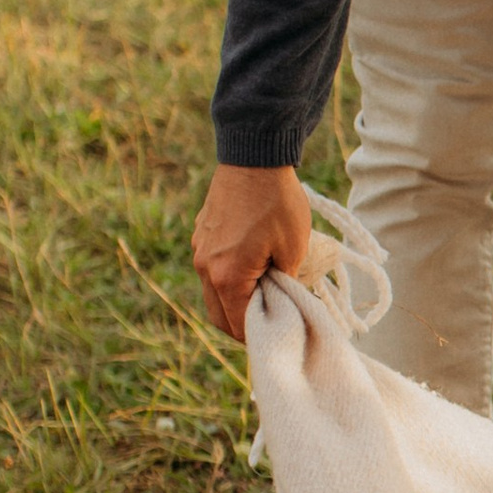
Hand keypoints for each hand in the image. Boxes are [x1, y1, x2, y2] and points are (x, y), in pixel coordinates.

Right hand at [194, 162, 310, 337]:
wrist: (254, 157)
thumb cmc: (278, 202)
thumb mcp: (293, 248)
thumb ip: (284, 283)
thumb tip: (282, 300)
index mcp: (226, 277)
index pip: (238, 325)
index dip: (260, 336)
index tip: (281, 332)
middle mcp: (205, 267)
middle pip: (219, 316)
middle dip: (244, 325)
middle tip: (273, 321)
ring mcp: (199, 250)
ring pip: (213, 293)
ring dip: (235, 301)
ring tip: (266, 293)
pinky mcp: (201, 235)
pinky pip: (211, 269)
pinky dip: (228, 279)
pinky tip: (253, 269)